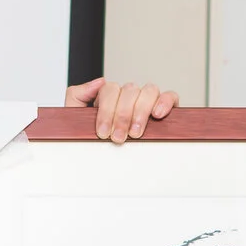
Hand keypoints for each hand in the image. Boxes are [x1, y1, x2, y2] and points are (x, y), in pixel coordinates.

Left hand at [64, 77, 178, 141]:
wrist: (101, 164)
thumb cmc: (92, 140)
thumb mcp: (76, 118)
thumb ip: (77, 95)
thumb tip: (99, 81)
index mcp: (109, 97)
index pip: (110, 89)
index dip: (107, 110)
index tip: (103, 132)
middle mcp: (129, 96)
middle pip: (129, 90)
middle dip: (122, 116)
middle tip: (118, 137)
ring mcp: (147, 101)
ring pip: (149, 90)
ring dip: (141, 112)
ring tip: (135, 132)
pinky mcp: (165, 108)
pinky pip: (170, 96)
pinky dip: (165, 102)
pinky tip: (157, 115)